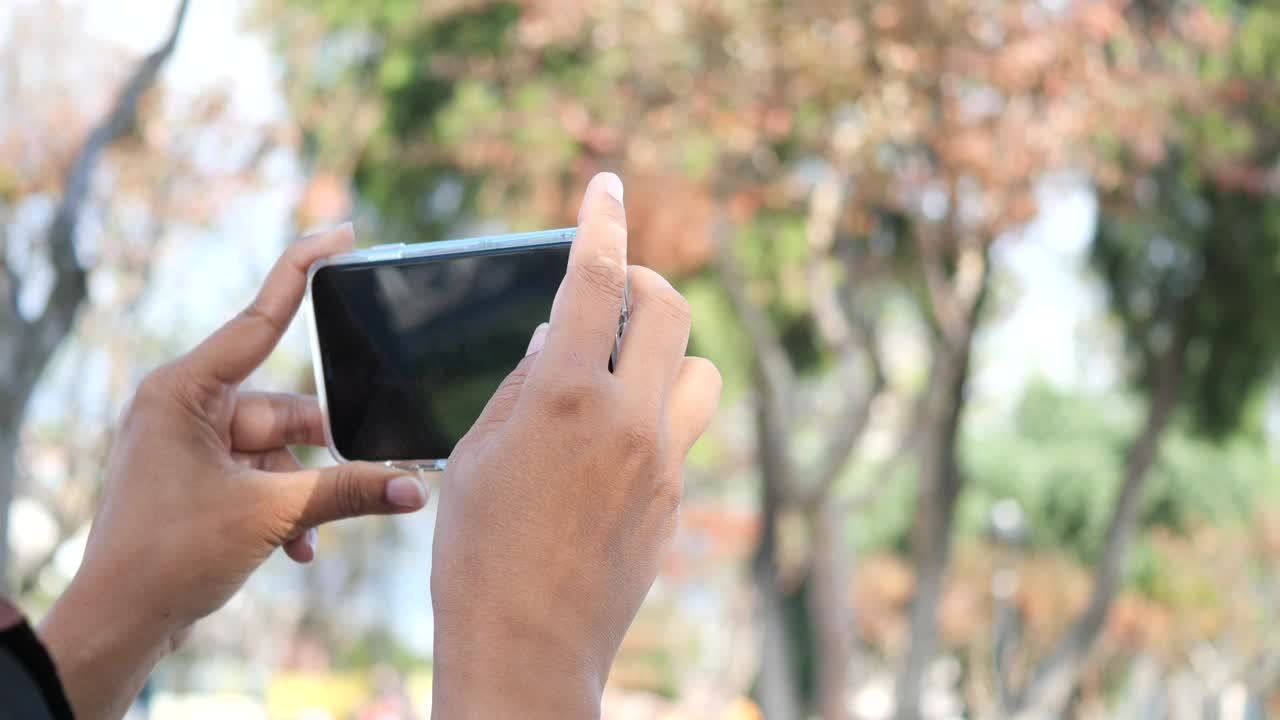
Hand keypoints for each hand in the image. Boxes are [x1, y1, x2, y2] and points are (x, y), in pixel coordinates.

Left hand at [38, 225, 429, 719]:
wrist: (118, 624)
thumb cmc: (169, 558)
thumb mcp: (270, 516)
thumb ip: (348, 492)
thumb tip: (416, 487)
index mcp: (184, 392)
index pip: (260, 318)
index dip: (303, 271)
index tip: (341, 235)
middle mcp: (182, 407)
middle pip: (282, 407)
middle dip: (320, 450)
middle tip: (368, 471)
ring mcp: (184, 443)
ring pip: (274, 449)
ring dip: (302, 491)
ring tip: (307, 535)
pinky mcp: (192, 476)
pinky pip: (256, 474)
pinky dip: (281, 506)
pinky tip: (295, 547)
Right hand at [430, 173, 721, 717]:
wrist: (527, 646)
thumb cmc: (478, 552)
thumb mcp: (476, 454)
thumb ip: (520, 387)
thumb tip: (552, 341)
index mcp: (564, 395)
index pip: (594, 280)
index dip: (602, 220)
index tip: (608, 185)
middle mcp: (629, 417)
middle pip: (670, 309)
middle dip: (645, 284)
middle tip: (615, 294)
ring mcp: (663, 460)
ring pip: (701, 370)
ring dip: (669, 355)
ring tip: (623, 377)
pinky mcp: (675, 498)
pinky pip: (682, 430)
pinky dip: (655, 416)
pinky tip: (610, 448)